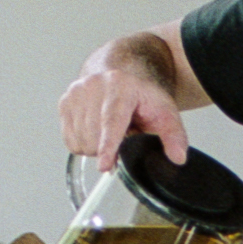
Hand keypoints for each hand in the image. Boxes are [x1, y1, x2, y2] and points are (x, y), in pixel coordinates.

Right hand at [60, 35, 188, 168]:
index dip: (108, 146)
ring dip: (98, 146)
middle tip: (125, 133)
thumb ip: (174, 135)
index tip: (105, 166)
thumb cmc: (141, 97)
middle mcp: (94, 85)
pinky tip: (97, 130)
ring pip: (82, 142)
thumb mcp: (165, 112)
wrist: (121, 77)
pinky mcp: (64, 102)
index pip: (112, 121)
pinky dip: (85, 143)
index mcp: (120, 85)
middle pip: (95, 137)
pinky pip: (71, 142)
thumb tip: (178, 157)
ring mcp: (76, 93)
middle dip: (111, 147)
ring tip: (111, 130)